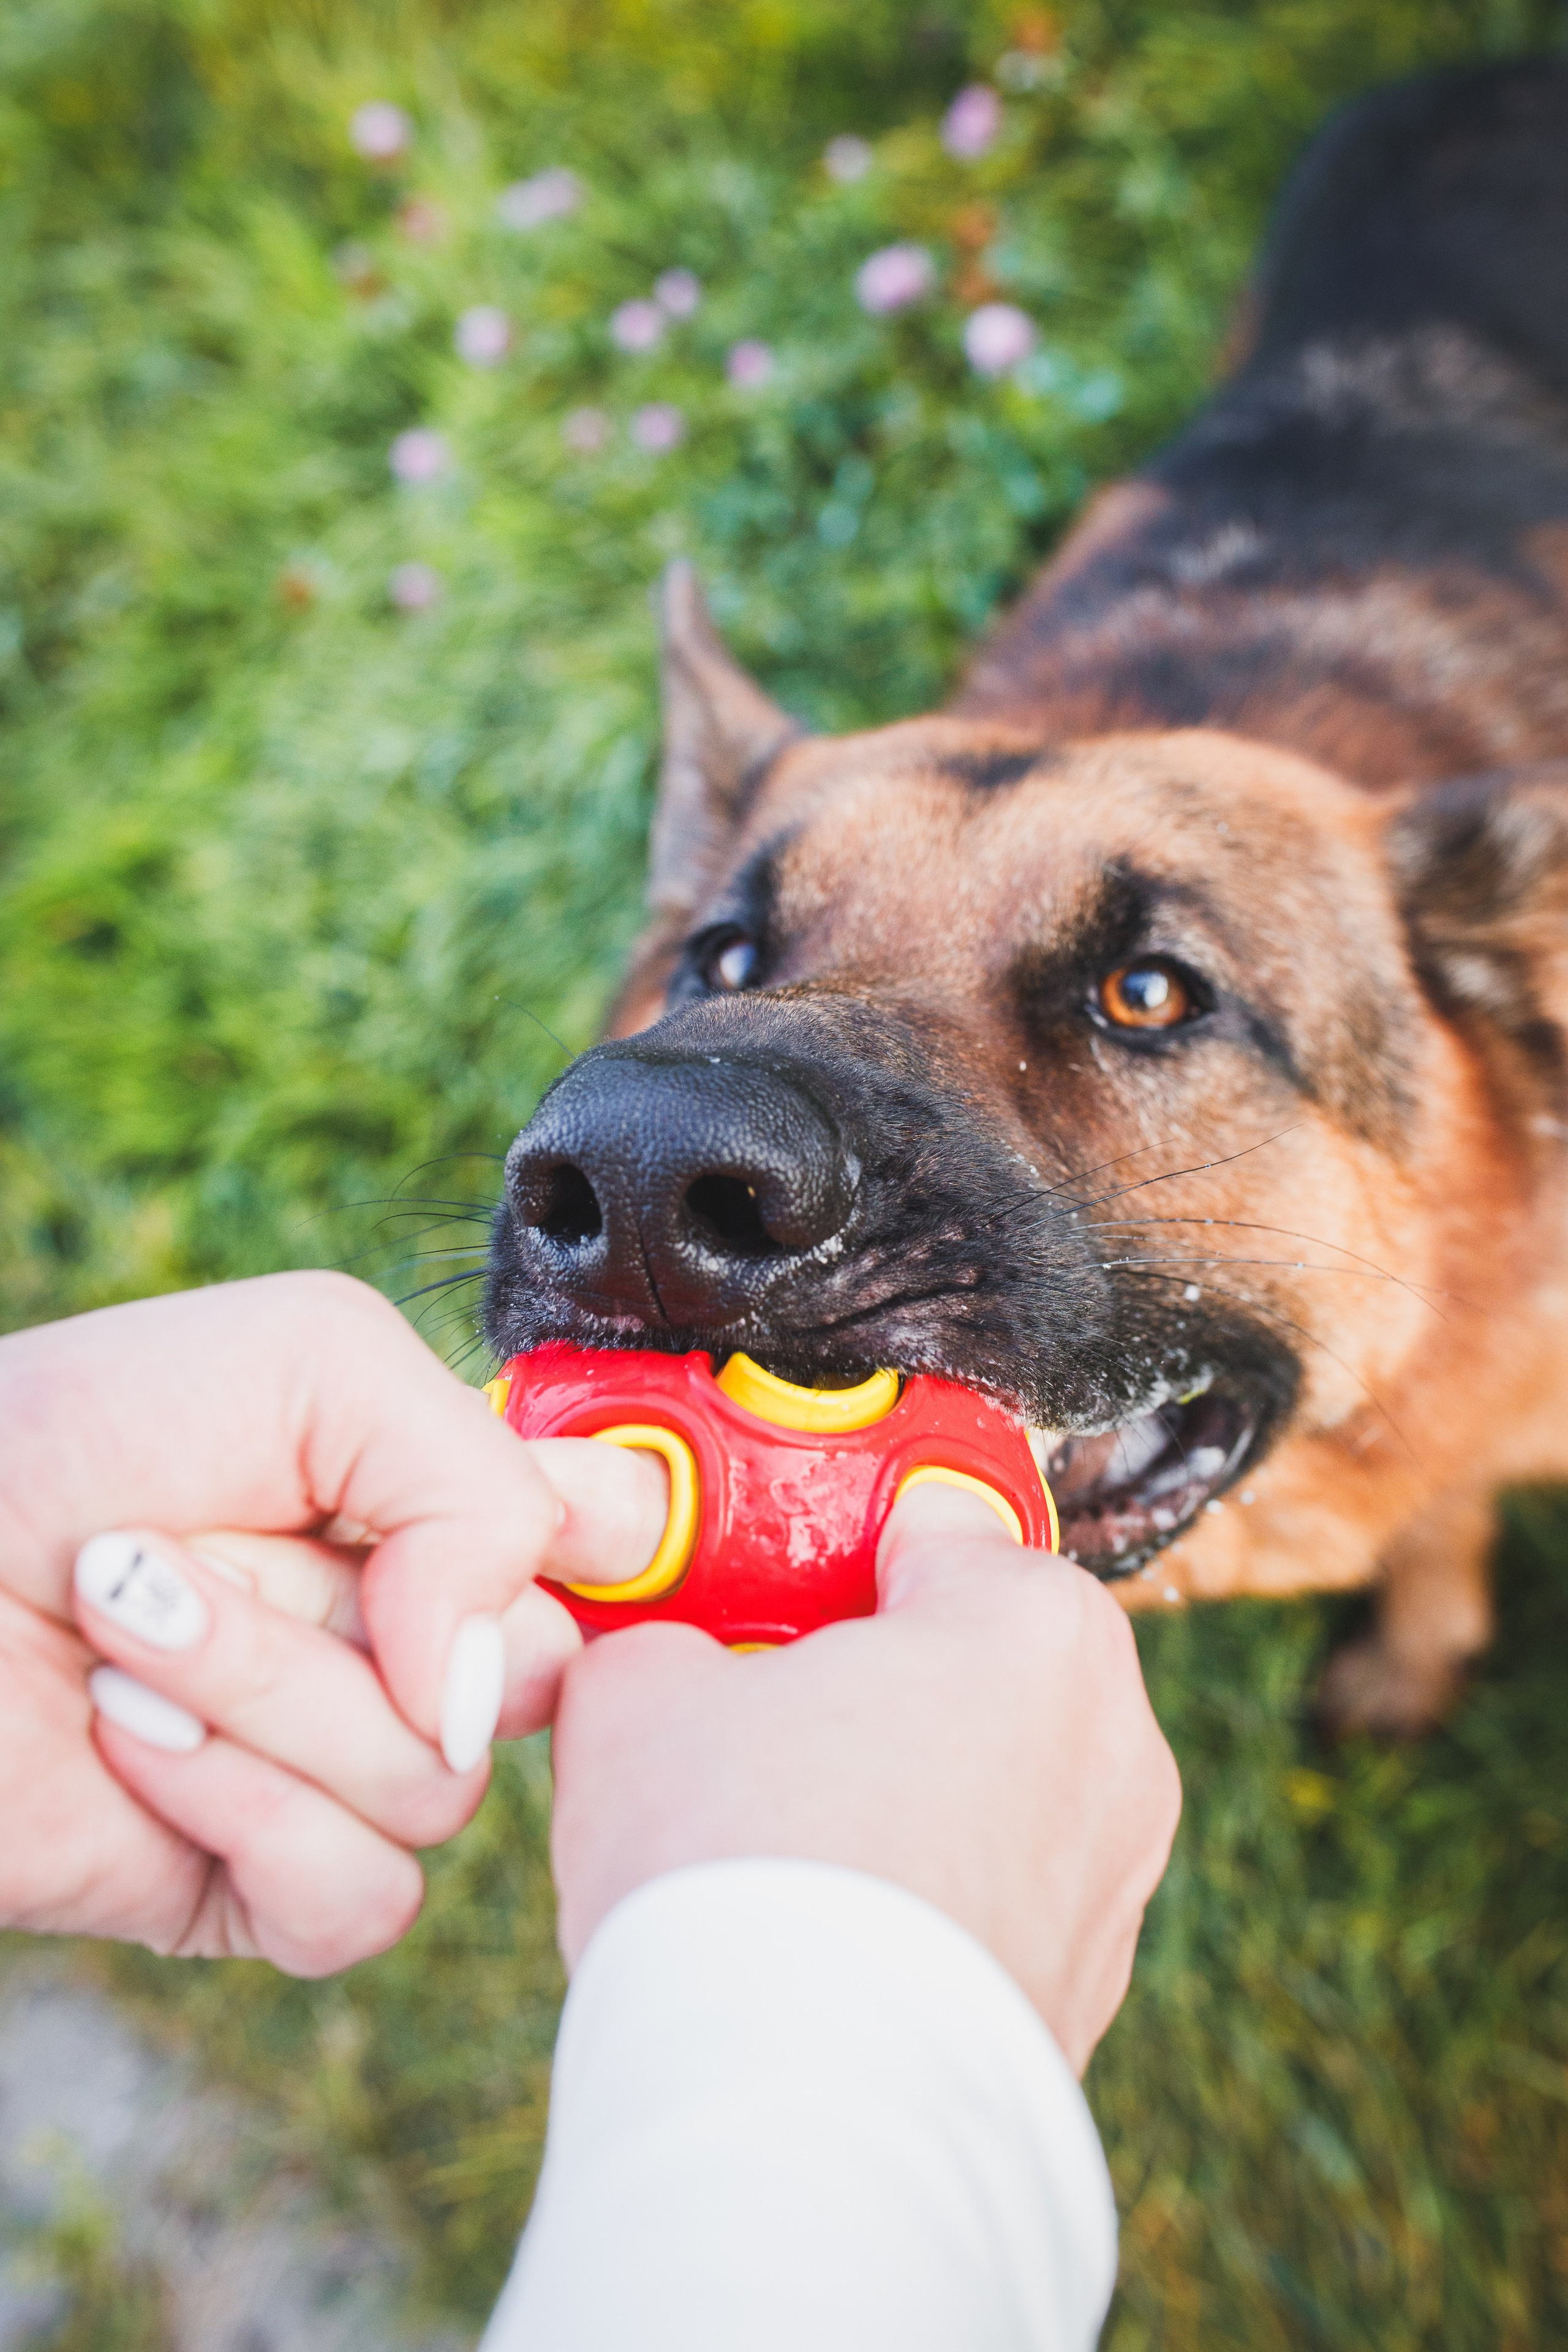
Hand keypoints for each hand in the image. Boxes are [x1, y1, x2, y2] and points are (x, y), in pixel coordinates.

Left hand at [0, 1273, 666, 1973]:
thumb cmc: (68, 1436)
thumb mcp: (311, 1358)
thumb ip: (477, 1480)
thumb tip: (489, 1682)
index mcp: (428, 1501)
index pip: (609, 1535)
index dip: (615, 1542)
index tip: (579, 1533)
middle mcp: (404, 1639)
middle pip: (549, 1674)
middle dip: (391, 1613)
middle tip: (241, 1554)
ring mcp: (337, 1767)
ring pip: (439, 1788)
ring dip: (265, 1695)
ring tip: (129, 1632)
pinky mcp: (259, 1886)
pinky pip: (357, 1897)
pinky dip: (237, 1810)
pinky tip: (131, 1743)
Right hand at [549, 1482, 1180, 2070]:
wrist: (801, 2114)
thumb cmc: (743, 1868)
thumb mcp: (639, 1692)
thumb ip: (660, 1641)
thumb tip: (659, 1663)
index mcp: (1034, 1622)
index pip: (928, 1529)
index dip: (824, 1559)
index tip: (764, 1596)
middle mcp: (1112, 1737)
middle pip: (967, 1665)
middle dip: (865, 1687)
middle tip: (752, 1725)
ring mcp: (1114, 1877)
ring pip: (982, 1788)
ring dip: (893, 1800)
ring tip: (774, 1851)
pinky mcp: (1085, 1993)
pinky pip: (988, 1903)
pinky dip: (917, 1906)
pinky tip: (818, 1944)